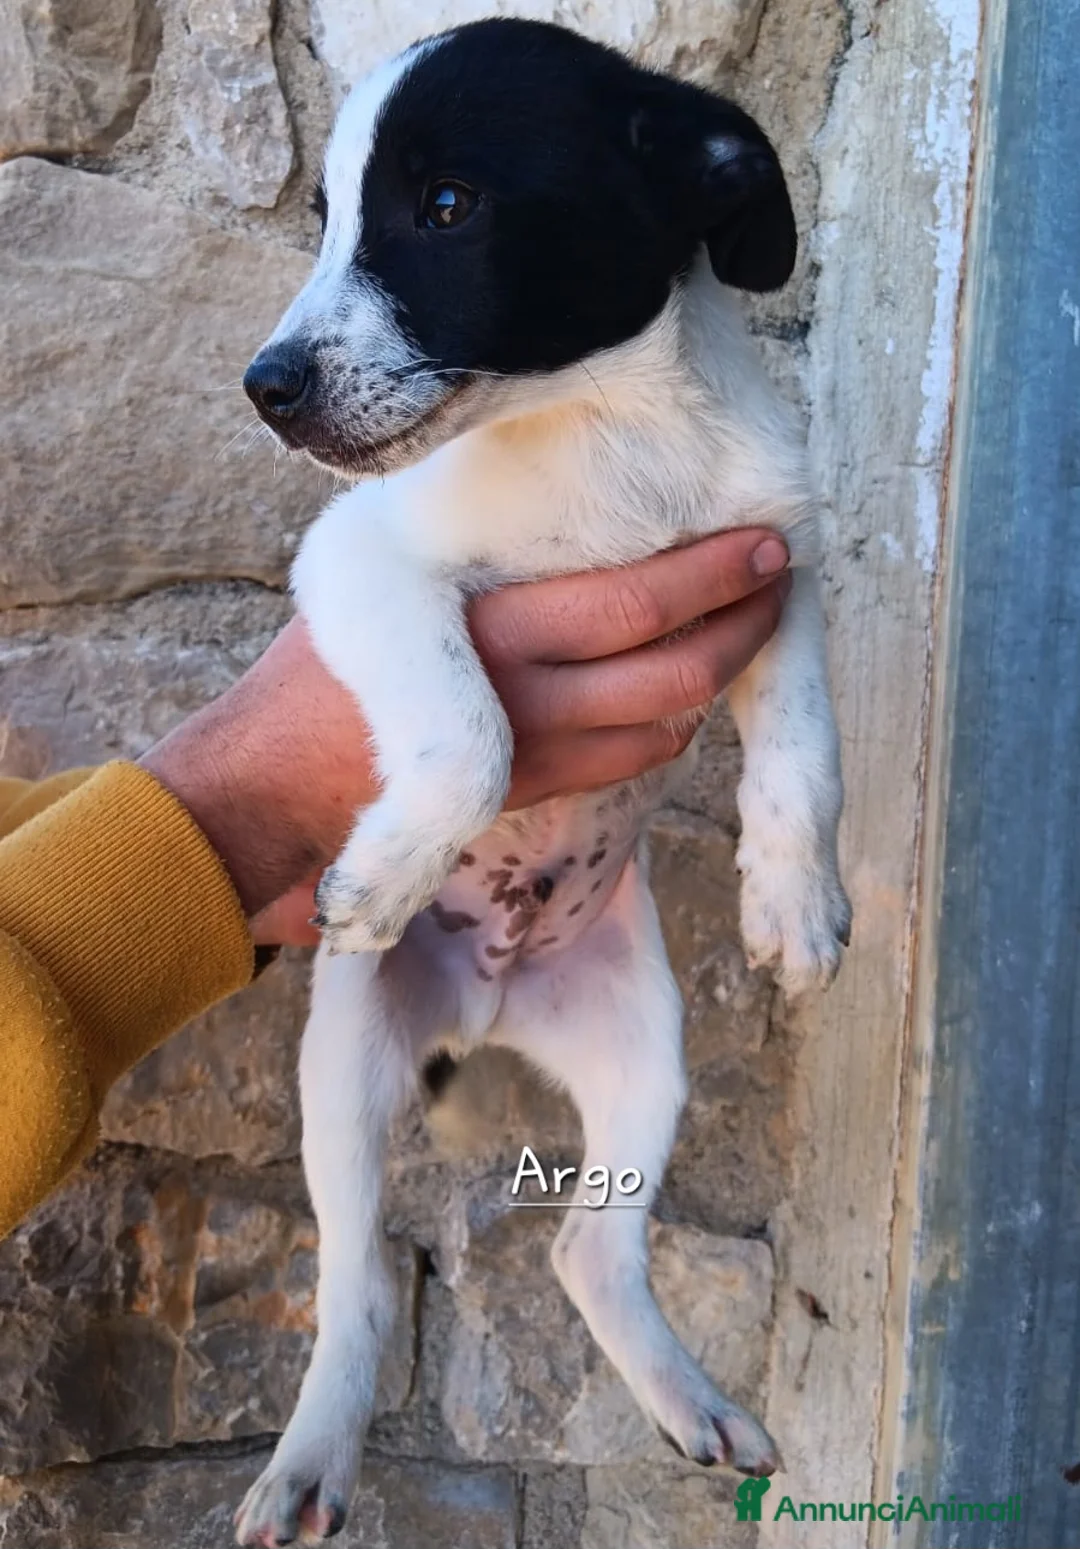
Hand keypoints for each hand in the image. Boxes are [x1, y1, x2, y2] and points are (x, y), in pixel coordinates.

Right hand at [142, 529, 788, 939]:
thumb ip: (475, 556)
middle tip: (779, 583)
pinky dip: (667, 727)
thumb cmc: (317, 672)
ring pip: (665, 721)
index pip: (639, 600)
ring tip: (741, 630)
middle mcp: (529, 695)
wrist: (268, 794)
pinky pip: (628, 760)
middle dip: (744, 626)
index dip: (718, 576)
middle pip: (675, 666)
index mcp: (496, 625)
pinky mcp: (530, 794)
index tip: (768, 543)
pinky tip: (676, 697)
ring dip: (713, 679)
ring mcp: (535, 755)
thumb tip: (554, 509)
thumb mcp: (385, 582)